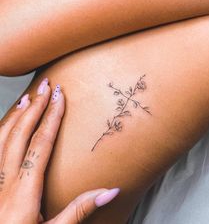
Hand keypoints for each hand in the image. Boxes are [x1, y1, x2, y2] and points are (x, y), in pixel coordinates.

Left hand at [0, 78, 119, 222]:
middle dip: (35, 106)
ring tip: (27, 97)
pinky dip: (2, 130)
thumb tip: (110, 191)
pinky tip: (9, 122)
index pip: (41, 143)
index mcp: (24, 191)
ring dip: (16, 115)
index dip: (52, 117)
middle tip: (45, 86)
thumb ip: (80, 209)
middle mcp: (5, 180)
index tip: (59, 97)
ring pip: (2, 137)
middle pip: (21, 133)